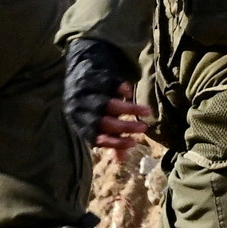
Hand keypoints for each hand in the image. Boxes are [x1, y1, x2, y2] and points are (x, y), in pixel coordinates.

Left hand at [63, 37, 149, 153]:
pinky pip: (110, 85)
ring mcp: (86, 93)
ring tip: (147, 111)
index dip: (114, 142)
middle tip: (144, 128)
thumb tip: (122, 159)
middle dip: (125, 127)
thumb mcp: (95, 121)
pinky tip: (130, 93)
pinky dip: (121, 90)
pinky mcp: (94, 78)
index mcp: (79, 123)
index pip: (95, 137)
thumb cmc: (90, 102)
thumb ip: (109, 138)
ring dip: (130, 110)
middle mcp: (80, 109)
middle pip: (104, 122)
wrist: (81, 68)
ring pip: (109, 104)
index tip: (133, 143)